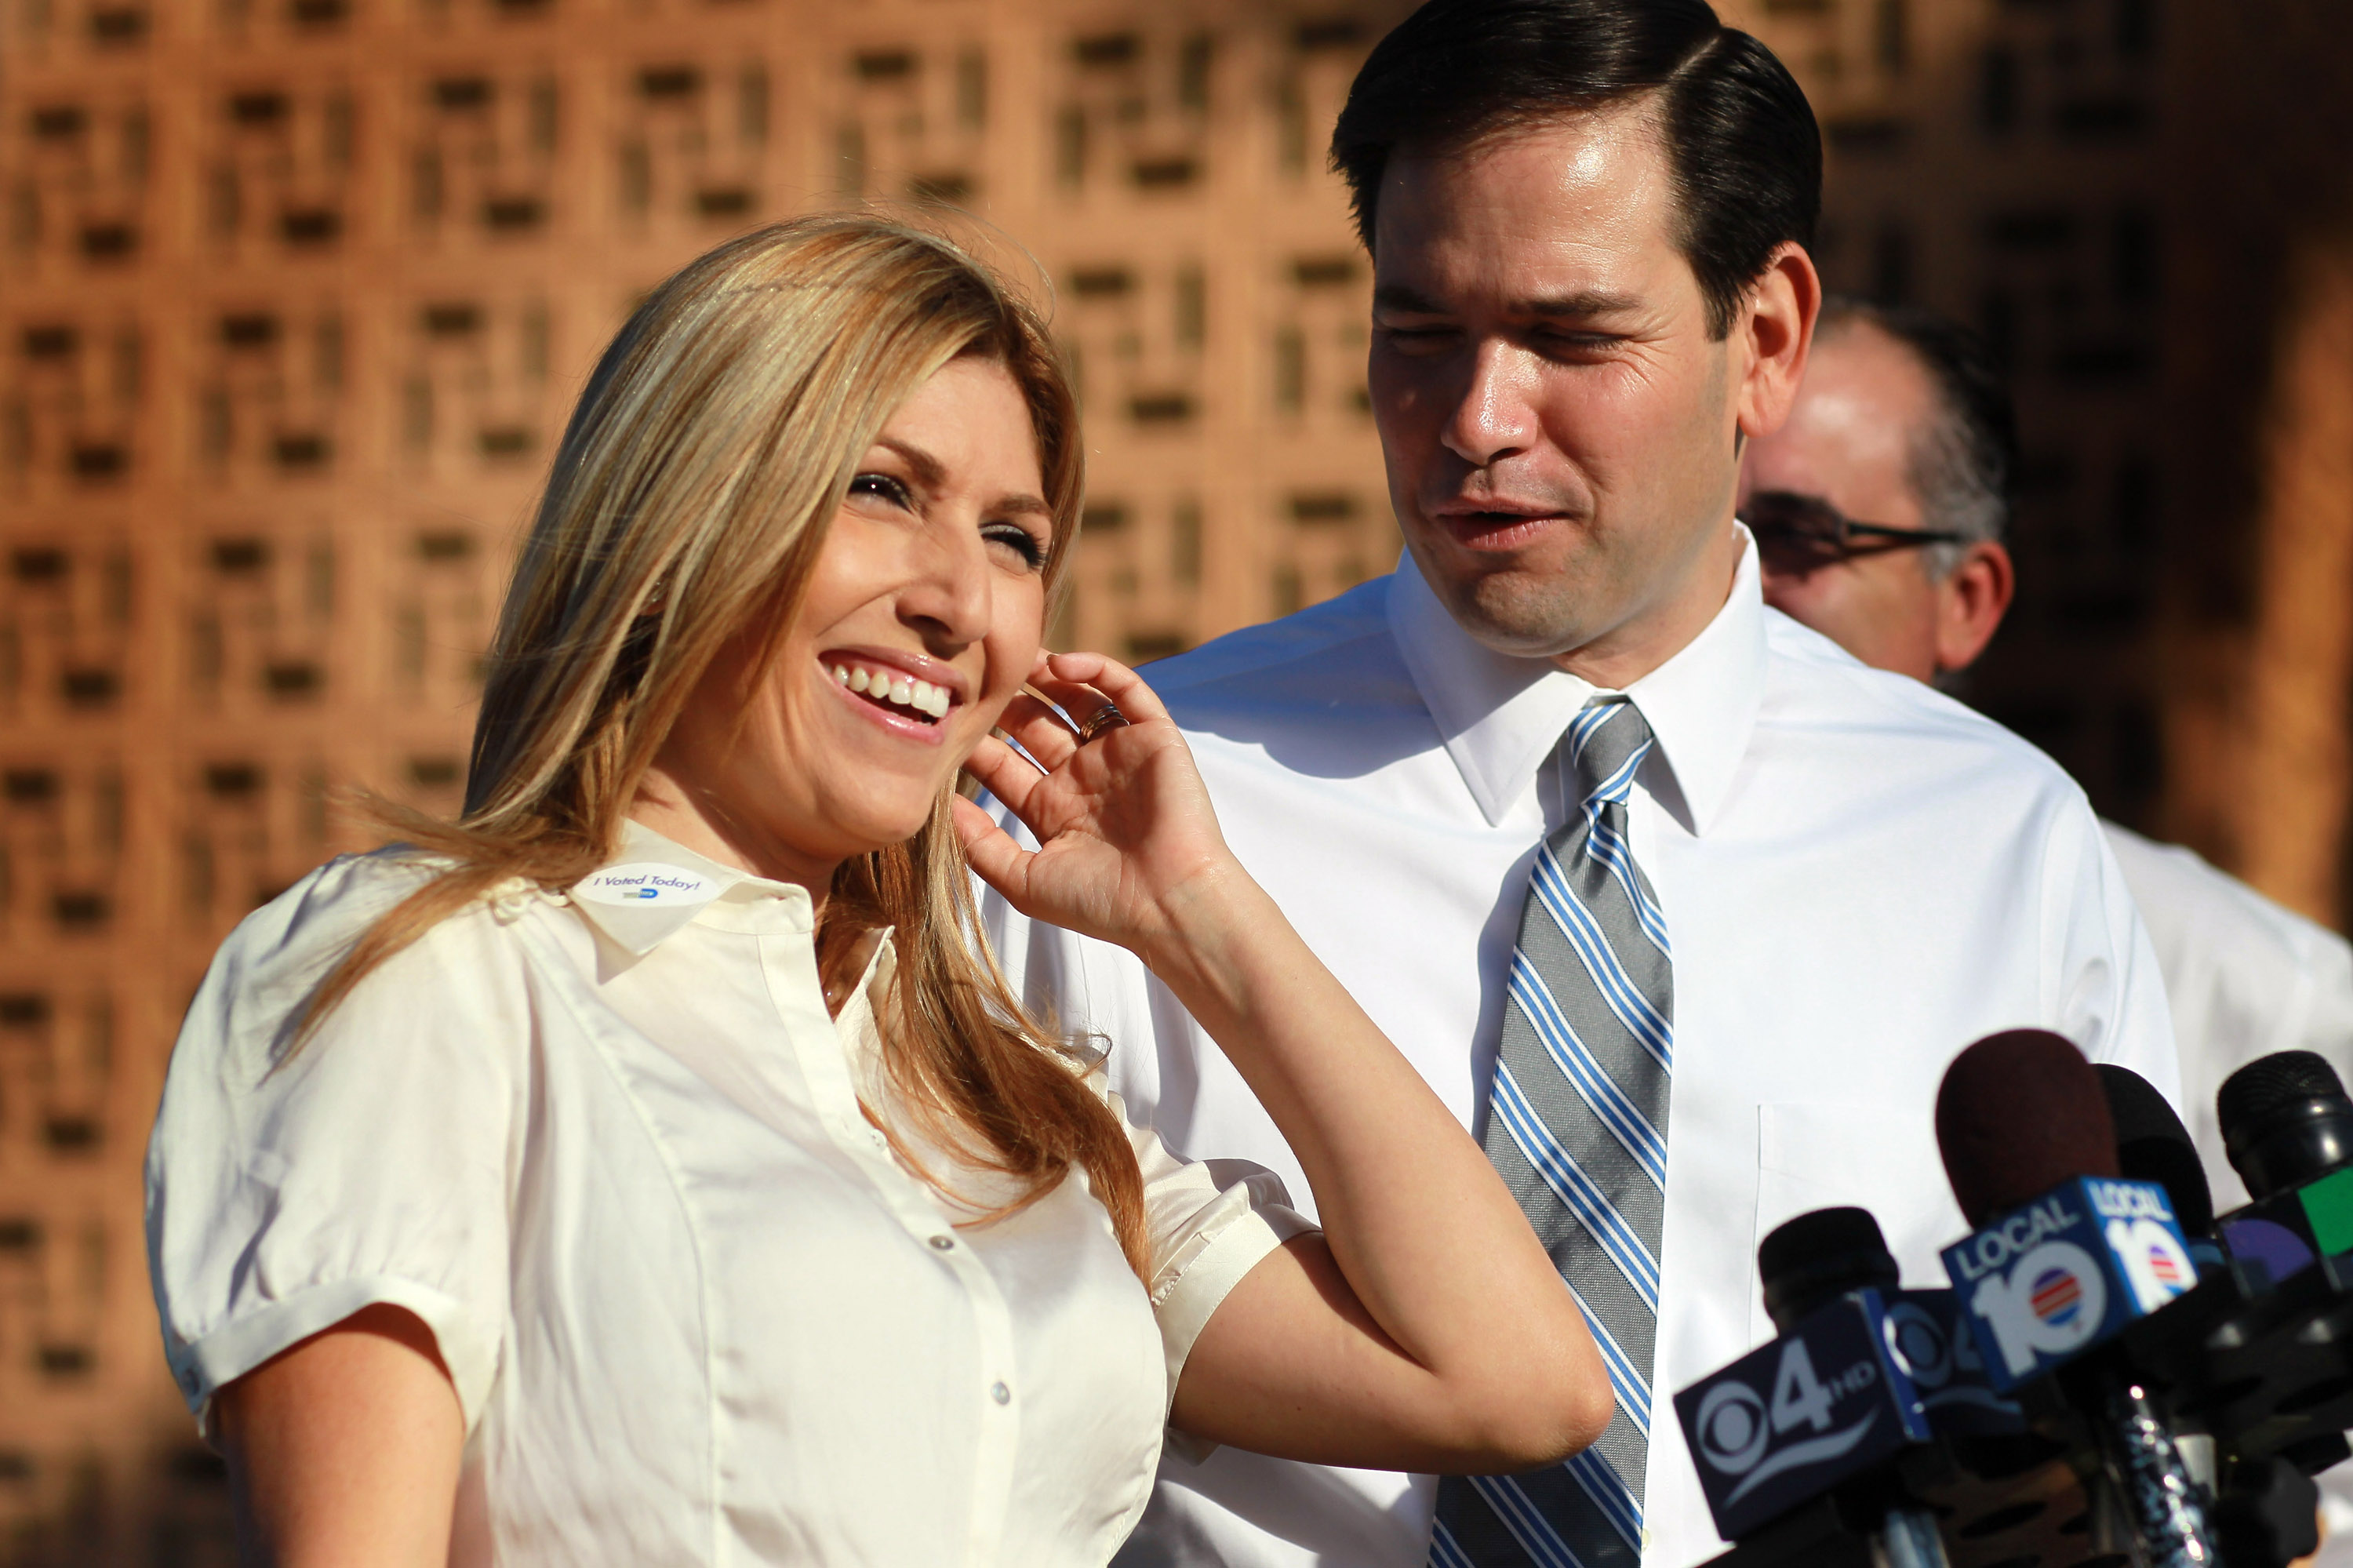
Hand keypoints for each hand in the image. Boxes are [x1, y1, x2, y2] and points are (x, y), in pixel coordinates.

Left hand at [953, 651, 1239, 963]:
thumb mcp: (1023, 881)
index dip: (976, 744)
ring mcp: (1118, 755)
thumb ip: (980, 845)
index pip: (1005, 766)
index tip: (949, 723)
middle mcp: (1083, 778)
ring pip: (1078, 699)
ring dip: (1047, 675)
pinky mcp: (1154, 737)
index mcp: (1053, 810)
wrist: (1168, 904)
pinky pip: (1126, 690)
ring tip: (1018, 656)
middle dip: (1007, 701)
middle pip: (1036, 725)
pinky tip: (1062, 666)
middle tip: (978, 676)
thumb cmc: (1099, 902)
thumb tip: (938, 809)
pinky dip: (1097, 669)